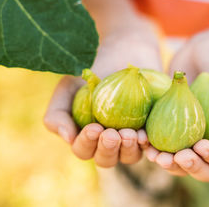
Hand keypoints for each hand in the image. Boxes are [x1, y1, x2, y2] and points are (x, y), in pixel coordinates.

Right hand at [44, 18, 161, 167]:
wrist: (123, 49)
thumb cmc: (92, 69)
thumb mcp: (68, 87)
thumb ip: (57, 112)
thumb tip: (68, 138)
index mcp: (86, 135)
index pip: (84, 149)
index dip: (87, 143)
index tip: (94, 128)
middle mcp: (108, 141)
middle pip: (106, 159)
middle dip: (108, 150)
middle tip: (112, 134)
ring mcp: (131, 137)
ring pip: (129, 156)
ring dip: (128, 150)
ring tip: (130, 134)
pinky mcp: (151, 128)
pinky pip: (151, 144)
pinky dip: (147, 143)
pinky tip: (145, 134)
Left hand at [145, 35, 208, 180]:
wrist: (205, 52)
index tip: (200, 145)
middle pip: (203, 170)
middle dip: (189, 167)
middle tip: (176, 157)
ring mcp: (190, 140)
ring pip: (180, 164)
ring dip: (168, 164)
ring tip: (155, 155)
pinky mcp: (171, 130)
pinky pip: (163, 145)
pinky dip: (154, 147)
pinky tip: (144, 142)